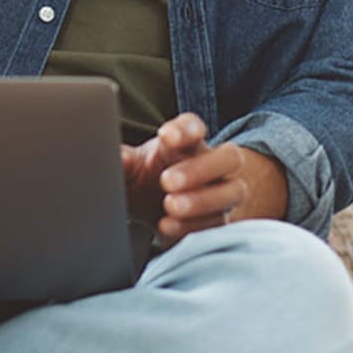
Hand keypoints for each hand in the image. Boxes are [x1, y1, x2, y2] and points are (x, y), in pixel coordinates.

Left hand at [121, 113, 289, 247]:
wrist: (153, 216)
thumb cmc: (145, 181)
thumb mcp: (130, 169)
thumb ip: (124, 161)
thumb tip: (119, 158)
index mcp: (186, 143)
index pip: (195, 126)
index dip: (185, 129)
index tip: (166, 136)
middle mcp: (210, 165)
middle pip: (228, 157)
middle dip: (200, 168)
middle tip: (166, 181)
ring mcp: (221, 194)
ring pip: (232, 191)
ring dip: (202, 200)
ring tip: (169, 206)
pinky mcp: (220, 223)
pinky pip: (219, 224)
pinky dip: (194, 226)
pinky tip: (168, 226)